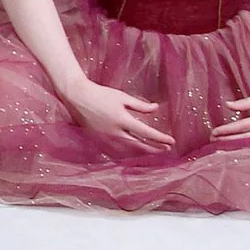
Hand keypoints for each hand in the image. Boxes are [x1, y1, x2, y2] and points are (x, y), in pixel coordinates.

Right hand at [58, 74, 175, 149]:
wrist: (77, 97)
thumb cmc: (100, 94)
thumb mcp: (122, 97)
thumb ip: (140, 105)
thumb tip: (156, 109)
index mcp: (122, 120)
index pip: (146, 133)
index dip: (161, 139)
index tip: (172, 142)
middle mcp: (114, 132)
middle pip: (139, 146)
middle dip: (154, 149)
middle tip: (165, 149)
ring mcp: (106, 139)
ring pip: (128, 153)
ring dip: (142, 154)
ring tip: (152, 152)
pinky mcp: (99, 142)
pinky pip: (116, 153)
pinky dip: (127, 155)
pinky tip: (134, 154)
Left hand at [213, 78, 249, 142]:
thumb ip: (245, 104)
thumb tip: (228, 105)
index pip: (243, 127)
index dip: (227, 130)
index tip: (214, 132)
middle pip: (247, 139)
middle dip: (229, 140)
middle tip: (213, 140)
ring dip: (238, 144)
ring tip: (222, 143)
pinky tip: (240, 143)